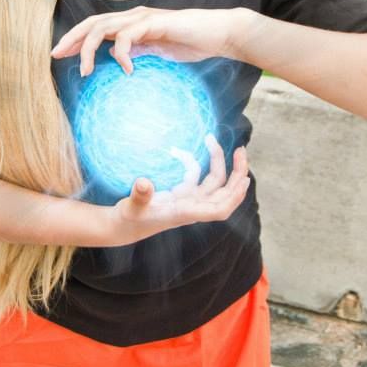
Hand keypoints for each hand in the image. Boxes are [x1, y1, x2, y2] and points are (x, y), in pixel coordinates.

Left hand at [51, 6, 242, 75]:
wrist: (219, 34)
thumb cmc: (193, 43)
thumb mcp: (159, 52)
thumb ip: (139, 52)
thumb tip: (117, 58)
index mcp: (132, 23)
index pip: (96, 27)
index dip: (76, 39)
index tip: (61, 55)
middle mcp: (134, 16)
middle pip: (92, 22)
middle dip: (71, 39)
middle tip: (56, 56)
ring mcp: (143, 17)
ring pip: (103, 27)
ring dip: (88, 49)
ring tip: (84, 71)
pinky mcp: (154, 22)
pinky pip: (127, 36)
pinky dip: (121, 54)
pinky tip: (127, 70)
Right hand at [106, 135, 249, 246]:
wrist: (123, 227)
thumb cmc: (128, 220)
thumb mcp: (131, 207)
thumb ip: (140, 196)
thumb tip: (144, 183)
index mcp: (185, 213)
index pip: (218, 210)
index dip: (234, 197)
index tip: (244, 180)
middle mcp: (191, 208)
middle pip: (224, 194)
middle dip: (236, 174)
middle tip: (241, 150)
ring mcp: (188, 201)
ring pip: (212, 183)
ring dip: (218, 164)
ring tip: (212, 140)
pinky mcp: (180, 195)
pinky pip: (195, 178)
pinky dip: (192, 163)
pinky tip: (178, 151)